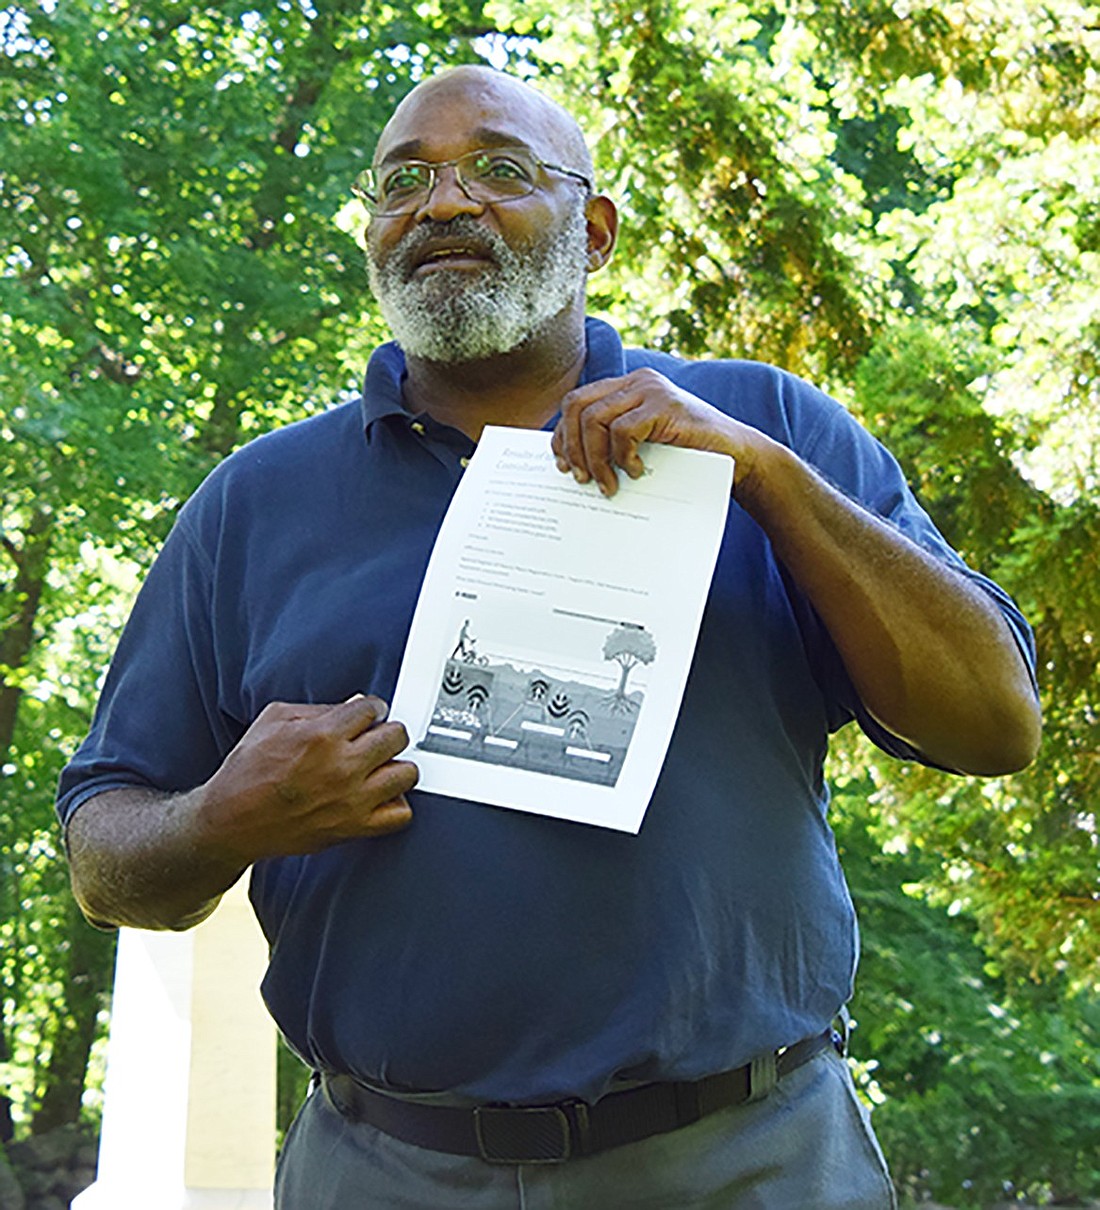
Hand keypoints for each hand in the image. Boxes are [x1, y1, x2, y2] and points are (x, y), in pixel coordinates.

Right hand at [195, 695, 416, 862]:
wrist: (231, 821)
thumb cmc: (247, 770)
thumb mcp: (273, 721)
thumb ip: (317, 709)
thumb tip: (354, 705)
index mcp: (321, 735)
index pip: (373, 708)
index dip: (372, 708)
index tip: (369, 715)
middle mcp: (341, 766)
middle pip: (397, 736)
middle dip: (388, 732)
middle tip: (376, 738)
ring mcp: (351, 800)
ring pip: (406, 774)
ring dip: (397, 765)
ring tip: (381, 766)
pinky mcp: (352, 827)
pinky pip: (400, 815)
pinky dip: (396, 803)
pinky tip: (380, 796)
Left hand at [551, 368, 771, 497]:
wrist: (734, 455)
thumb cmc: (687, 454)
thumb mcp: (641, 444)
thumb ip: (611, 440)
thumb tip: (570, 461)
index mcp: (626, 386)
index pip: (576, 402)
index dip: (562, 434)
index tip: (563, 465)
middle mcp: (636, 381)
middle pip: (577, 405)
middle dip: (572, 446)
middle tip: (581, 479)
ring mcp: (650, 389)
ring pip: (594, 419)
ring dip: (595, 459)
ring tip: (608, 484)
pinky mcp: (663, 405)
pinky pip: (622, 430)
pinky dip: (622, 456)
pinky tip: (637, 471)